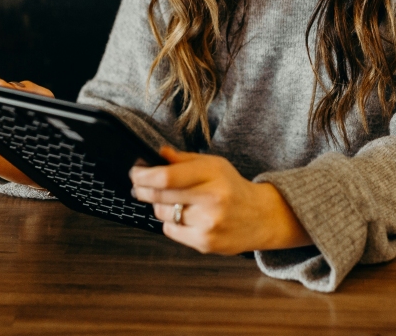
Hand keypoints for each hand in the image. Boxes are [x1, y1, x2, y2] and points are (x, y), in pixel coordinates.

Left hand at [129, 147, 311, 254]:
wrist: (260, 217)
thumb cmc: (233, 188)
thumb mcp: (214, 165)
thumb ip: (184, 159)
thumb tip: (158, 153)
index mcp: (213, 175)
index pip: (167, 176)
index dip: (144, 175)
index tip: (134, 172)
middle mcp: (211, 199)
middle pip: (160, 195)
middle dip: (142, 189)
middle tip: (138, 184)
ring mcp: (208, 223)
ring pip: (163, 214)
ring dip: (159, 205)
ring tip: (172, 200)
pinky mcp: (205, 242)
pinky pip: (171, 231)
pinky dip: (171, 222)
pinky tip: (184, 216)